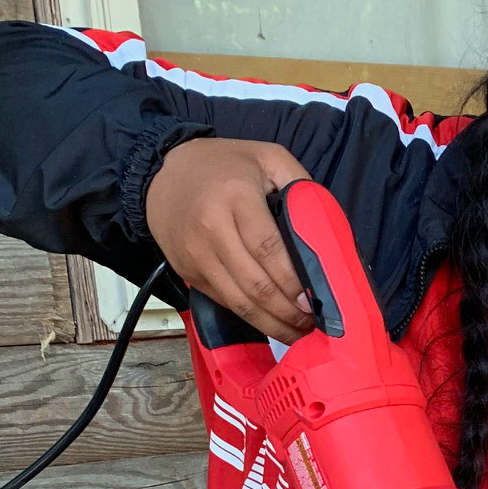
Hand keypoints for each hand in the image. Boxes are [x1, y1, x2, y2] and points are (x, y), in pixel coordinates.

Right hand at [145, 136, 317, 342]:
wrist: (163, 174)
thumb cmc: (223, 165)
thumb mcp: (267, 156)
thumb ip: (299, 184)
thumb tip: (324, 227)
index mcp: (235, 197)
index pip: (268, 249)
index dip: (292, 281)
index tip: (314, 300)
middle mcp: (212, 229)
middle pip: (255, 283)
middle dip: (287, 310)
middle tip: (313, 322)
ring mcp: (197, 255)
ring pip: (239, 301)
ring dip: (271, 323)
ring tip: (297, 332)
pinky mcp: (189, 272)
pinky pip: (225, 301)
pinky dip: (250, 317)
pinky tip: (271, 322)